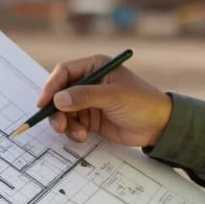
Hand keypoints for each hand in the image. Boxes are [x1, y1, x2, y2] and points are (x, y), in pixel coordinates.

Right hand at [37, 53, 172, 146]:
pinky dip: (73, 132)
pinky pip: (72, 124)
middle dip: (55, 110)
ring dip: (65, 124)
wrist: (159, 126)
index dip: (51, 86)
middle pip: (60, 93)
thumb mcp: (114, 96)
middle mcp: (89, 82)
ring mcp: (89, 102)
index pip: (64, 72)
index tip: (44, 103)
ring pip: (63, 111)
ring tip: (77, 134)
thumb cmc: (142, 102)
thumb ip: (86, 96)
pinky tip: (84, 137)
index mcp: (96, 66)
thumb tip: (59, 99)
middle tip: (58, 125)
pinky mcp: (91, 119)